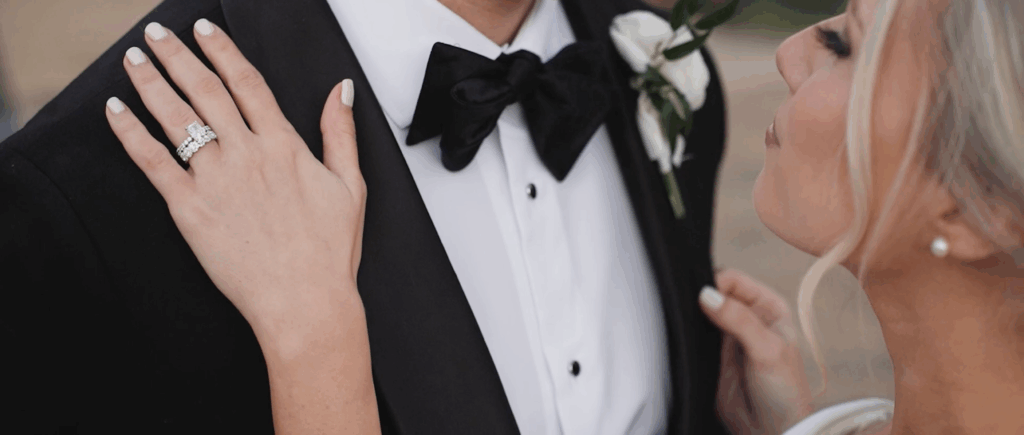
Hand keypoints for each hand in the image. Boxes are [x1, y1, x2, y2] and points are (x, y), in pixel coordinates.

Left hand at [104, 21, 365, 348]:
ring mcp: (215, 179)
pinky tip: (117, 111)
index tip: (205, 30)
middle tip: (158, 34)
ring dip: (151, 82)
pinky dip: (130, 132)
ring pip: (176, 117)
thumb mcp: (350, 186)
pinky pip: (152, 161)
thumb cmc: (327, 253)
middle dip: (178, 55)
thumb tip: (341, 91)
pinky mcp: (189, 208)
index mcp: (284, 146)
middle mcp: (246, 154)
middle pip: (205, 90)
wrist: (304, 301)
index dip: (223, 51)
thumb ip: (340, 132)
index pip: (247, 82)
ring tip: (135, 58)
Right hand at [700, 269, 813, 434]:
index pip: (733, 280)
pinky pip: (692, 334)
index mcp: (767, 306)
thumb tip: (708, 294)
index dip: (715, 284)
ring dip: (691, 315)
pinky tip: (682, 336)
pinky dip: (685, 332)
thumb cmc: (785, 392)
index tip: (701, 297)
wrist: (770, 429)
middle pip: (714, 292)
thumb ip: (739, 319)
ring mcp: (726, 334)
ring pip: (700, 312)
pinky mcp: (710, 352)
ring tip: (686, 323)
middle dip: (700, 297)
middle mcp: (746, 316)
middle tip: (690, 308)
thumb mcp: (767, 349)